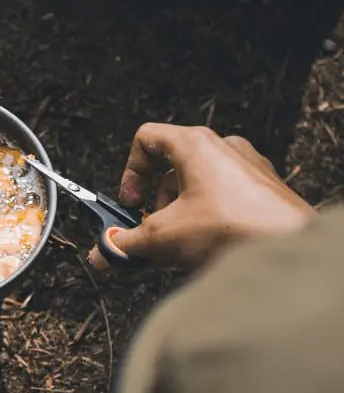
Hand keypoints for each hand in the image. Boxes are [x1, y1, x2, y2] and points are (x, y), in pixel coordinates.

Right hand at [89, 123, 315, 269]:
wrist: (290, 249)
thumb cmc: (234, 229)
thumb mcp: (163, 237)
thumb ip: (125, 244)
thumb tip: (104, 252)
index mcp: (196, 145)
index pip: (147, 139)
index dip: (130, 172)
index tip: (129, 202)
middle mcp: (224, 149)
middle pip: (172, 169)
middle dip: (155, 206)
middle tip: (151, 233)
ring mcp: (247, 169)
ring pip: (197, 187)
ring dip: (179, 215)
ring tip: (178, 248)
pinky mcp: (263, 192)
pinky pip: (222, 199)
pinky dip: (204, 221)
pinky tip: (203, 251)